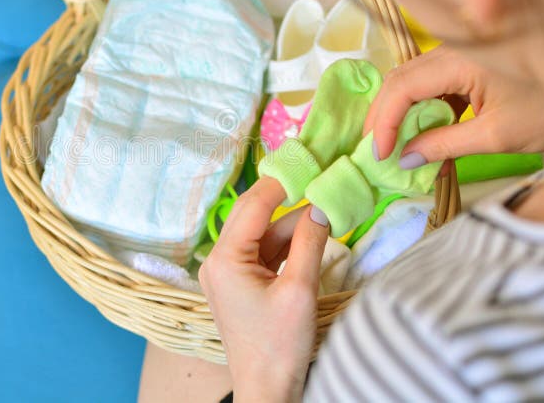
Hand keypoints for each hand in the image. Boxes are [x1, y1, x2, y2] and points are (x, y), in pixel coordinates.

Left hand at [199, 176, 328, 401]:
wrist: (267, 390)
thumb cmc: (279, 346)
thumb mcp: (300, 290)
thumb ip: (310, 242)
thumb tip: (321, 204)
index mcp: (224, 259)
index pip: (254, 205)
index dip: (282, 182)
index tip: (309, 163)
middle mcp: (217, 260)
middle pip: (254, 214)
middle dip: (286, 198)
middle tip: (317, 178)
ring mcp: (226, 271)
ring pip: (262, 233)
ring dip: (292, 225)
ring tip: (326, 211)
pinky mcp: (239, 282)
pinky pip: (263, 252)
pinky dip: (287, 244)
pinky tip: (312, 235)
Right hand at [365, 45, 543, 168]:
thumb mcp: (499, 135)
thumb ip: (446, 146)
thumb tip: (406, 160)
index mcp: (461, 61)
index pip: (402, 88)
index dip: (384, 122)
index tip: (381, 155)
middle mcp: (454, 50)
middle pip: (400, 79)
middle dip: (383, 116)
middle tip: (376, 150)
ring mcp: (460, 54)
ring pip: (413, 80)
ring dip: (400, 113)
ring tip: (396, 146)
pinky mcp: (469, 63)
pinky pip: (433, 82)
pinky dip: (422, 109)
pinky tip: (425, 135)